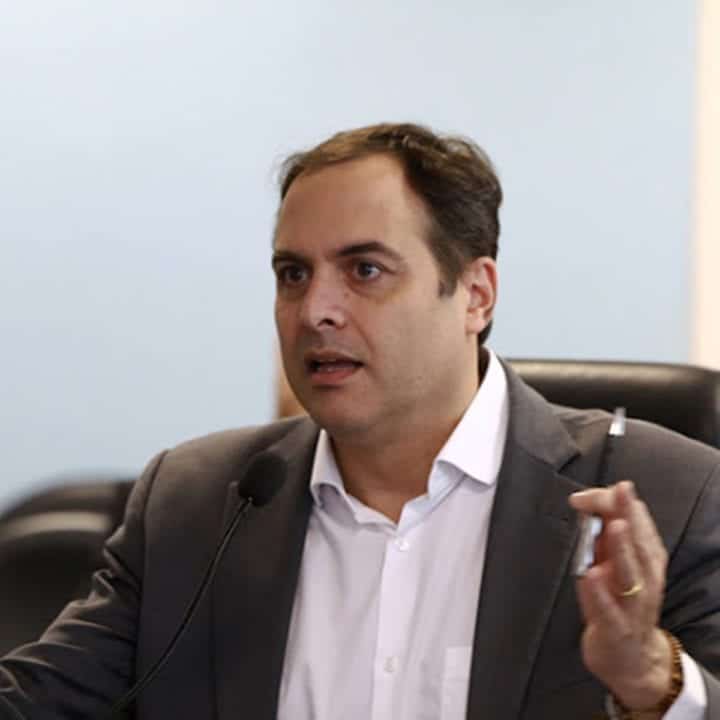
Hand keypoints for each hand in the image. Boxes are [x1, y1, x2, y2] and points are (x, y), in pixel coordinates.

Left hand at [569, 481, 672, 712]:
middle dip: (627, 514)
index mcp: (645, 558)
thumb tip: (589, 504)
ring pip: (629, 572)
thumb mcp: (615, 565)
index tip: (588, 493)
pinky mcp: (615, 628)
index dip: (615, 503)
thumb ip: (604, 536)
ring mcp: (632, 604)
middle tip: (618, 492)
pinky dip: (600, 592)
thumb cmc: (621, 603)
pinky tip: (591, 575)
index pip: (636, 521)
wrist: (633, 660)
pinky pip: (608, 609)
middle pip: (638, 541)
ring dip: (622, 547)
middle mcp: (644, 578)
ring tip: (614, 526)